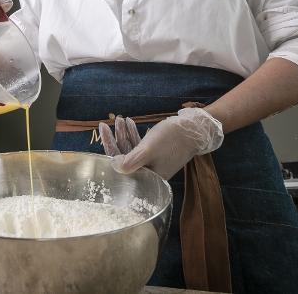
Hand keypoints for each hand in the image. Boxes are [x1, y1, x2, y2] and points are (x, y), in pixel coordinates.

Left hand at [99, 108, 223, 179]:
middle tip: (105, 123)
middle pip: (125, 157)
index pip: (121, 166)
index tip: (102, 130)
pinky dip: (134, 135)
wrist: (196, 130)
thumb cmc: (172, 139)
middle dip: (115, 139)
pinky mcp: (156, 155)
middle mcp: (149, 174)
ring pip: (132, 149)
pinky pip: (141, 146)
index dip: (109, 147)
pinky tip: (129, 122)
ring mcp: (153, 164)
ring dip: (124, 134)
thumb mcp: (149, 150)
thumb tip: (113, 167)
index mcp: (147, 178)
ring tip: (119, 119)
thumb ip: (131, 161)